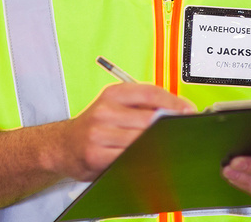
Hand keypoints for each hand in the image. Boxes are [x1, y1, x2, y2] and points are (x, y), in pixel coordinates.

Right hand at [61, 83, 193, 180]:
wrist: (62, 145)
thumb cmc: (94, 125)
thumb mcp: (114, 105)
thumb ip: (143, 105)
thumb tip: (179, 108)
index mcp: (113, 94)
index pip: (149, 92)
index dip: (173, 101)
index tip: (187, 110)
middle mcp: (105, 111)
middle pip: (148, 118)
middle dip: (169, 125)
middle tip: (182, 130)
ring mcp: (99, 133)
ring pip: (141, 139)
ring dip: (158, 144)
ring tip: (167, 145)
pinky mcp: (96, 155)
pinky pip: (128, 157)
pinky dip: (143, 158)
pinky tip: (149, 158)